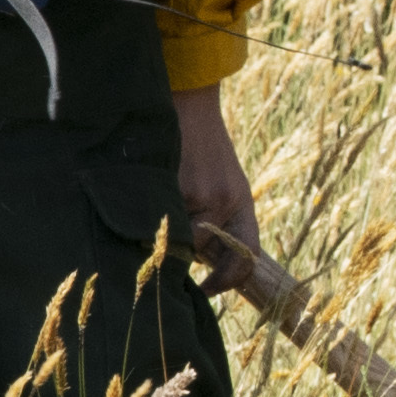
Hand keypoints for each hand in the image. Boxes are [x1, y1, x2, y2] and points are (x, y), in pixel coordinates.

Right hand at [167, 86, 270, 309]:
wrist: (189, 107)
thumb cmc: (207, 151)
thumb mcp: (229, 185)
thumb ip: (224, 224)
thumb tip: (208, 268)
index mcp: (242, 203)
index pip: (245, 257)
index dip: (228, 281)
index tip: (208, 289)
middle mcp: (222, 202)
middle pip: (200, 253)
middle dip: (187, 250)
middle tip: (176, 232)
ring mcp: (193, 195)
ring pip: (175, 240)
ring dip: (167, 233)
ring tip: (164, 205)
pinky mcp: (167, 187)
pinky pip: (156, 222)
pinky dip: (150, 218)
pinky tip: (150, 199)